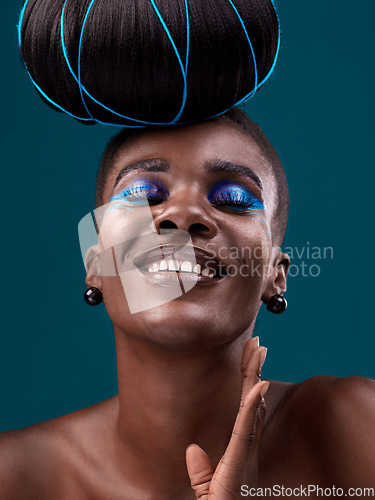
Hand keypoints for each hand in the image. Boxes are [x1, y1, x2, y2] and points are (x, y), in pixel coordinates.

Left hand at [186, 337, 268, 498]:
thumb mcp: (205, 491)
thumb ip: (201, 470)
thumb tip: (192, 449)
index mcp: (239, 450)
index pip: (244, 409)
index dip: (250, 384)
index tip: (253, 361)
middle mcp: (245, 446)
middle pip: (251, 400)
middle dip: (254, 369)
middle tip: (257, 343)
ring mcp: (245, 451)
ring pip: (251, 405)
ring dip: (255, 376)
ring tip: (258, 350)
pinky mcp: (240, 459)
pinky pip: (245, 426)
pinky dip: (253, 404)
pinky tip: (257, 384)